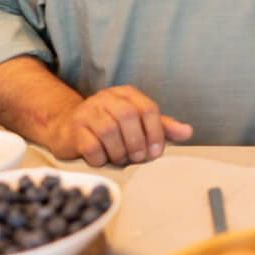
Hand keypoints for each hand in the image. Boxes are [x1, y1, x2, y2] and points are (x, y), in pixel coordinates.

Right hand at [45, 85, 193, 166]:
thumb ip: (162, 126)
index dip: (156, 131)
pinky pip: (91, 145)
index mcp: (126, 94)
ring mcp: (88, 112)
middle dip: (137, 141)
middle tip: (139, 157)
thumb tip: (188, 132)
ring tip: (121, 159)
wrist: (66, 127)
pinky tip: (103, 160)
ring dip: (119, 151)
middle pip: (128, 116)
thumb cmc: (109, 125)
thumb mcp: (138, 122)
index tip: (156, 151)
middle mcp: (107, 98)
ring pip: (109, 130)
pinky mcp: (73, 129)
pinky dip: (101, 157)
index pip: (148, 108)